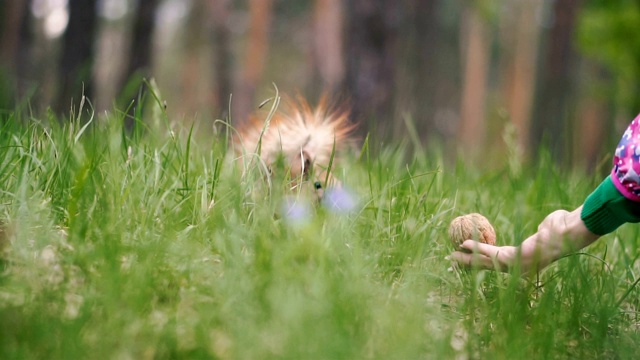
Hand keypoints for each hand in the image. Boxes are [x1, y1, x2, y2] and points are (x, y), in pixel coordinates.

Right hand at [448, 207, 599, 273]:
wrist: (568, 232)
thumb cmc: (561, 227)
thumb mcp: (546, 230)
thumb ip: (541, 231)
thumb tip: (543, 228)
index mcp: (524, 261)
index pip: (498, 264)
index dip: (482, 261)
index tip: (469, 260)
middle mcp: (519, 267)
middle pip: (488, 267)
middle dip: (469, 265)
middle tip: (452, 262)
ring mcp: (516, 265)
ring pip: (485, 263)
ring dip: (467, 259)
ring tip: (452, 257)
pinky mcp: (514, 258)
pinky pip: (490, 253)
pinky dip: (476, 248)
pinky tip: (463, 245)